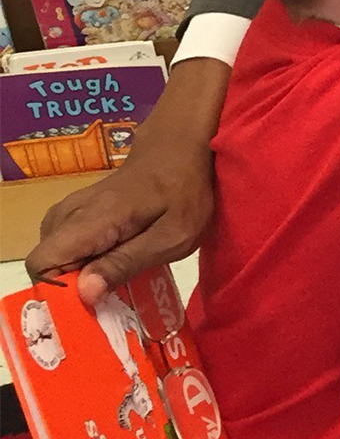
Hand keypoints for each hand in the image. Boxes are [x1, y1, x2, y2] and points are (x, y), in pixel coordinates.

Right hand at [27, 56, 223, 306]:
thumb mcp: (172, 235)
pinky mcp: (82, 210)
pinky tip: (115, 263)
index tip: (90, 306)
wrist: (184, 145)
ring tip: (116, 282)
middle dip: (71, 287)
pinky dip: (84, 258)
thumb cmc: (186, 190)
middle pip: (47, 262)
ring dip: (80, 273)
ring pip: (56, 254)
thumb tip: (83, 292)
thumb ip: (126, 262)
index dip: (58, 290)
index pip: (42, 263)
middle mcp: (70, 214)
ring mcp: (73, 210)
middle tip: (110, 299)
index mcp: (91, 222)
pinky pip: (68, 242)